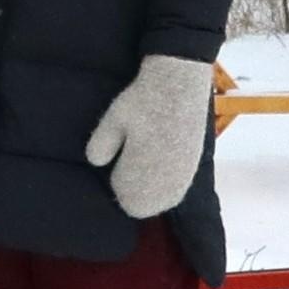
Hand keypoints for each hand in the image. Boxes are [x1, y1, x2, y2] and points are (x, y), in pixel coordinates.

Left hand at [80, 52, 218, 219]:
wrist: (178, 83)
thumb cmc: (141, 104)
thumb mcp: (112, 121)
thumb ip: (101, 146)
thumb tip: (95, 162)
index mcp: (141, 182)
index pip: (124, 201)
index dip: (118, 181)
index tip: (119, 157)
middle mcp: (165, 190)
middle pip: (142, 205)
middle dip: (134, 187)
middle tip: (131, 153)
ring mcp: (182, 182)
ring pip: (160, 199)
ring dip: (151, 184)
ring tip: (146, 152)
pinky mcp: (194, 168)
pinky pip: (175, 188)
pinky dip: (166, 178)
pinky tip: (161, 154)